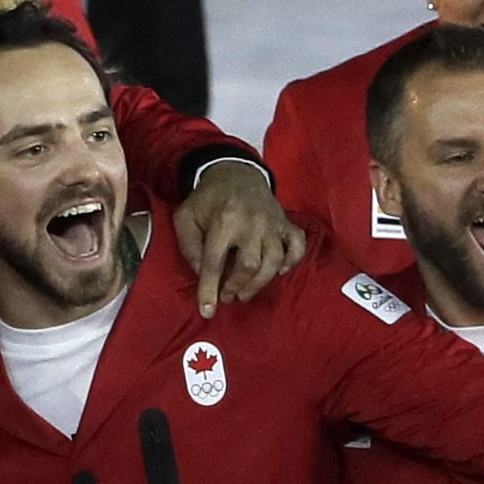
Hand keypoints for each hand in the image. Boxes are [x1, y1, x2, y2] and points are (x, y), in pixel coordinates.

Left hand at [171, 162, 302, 315]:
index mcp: (224, 219)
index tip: (207, 311)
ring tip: (244, 293)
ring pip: (274, 261)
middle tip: (227, 296)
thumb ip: (189, 246)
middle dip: (236, 286)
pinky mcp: (286, 223)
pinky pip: (297, 246)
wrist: (236, 173)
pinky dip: (291, 261)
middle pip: (249, 265)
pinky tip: (278, 272)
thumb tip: (202, 274)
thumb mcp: (186, 217)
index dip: (210, 288)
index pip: (215, 261)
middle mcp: (252, 222)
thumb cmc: (208, 199)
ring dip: (259, 283)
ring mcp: (273, 223)